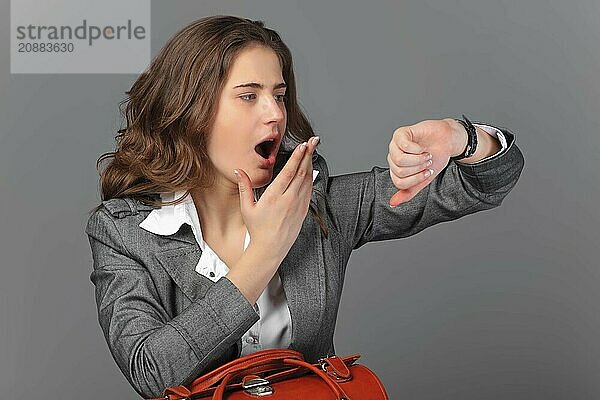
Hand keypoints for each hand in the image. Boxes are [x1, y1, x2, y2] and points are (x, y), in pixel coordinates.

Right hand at [234, 136, 319, 260]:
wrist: (270, 249)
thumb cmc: (257, 229)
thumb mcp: (247, 208)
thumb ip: (244, 187)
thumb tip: (238, 171)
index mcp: (274, 197)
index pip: (289, 172)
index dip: (297, 157)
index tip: (303, 145)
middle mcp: (288, 200)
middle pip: (302, 172)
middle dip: (308, 154)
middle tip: (314, 140)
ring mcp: (298, 206)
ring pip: (307, 180)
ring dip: (311, 164)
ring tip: (313, 150)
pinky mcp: (303, 211)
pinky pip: (309, 190)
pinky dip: (311, 178)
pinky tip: (311, 169)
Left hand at [387, 118, 465, 206]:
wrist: (447, 142)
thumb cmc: (435, 158)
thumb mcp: (423, 179)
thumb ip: (409, 191)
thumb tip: (393, 203)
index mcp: (396, 170)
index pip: (399, 182)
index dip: (416, 179)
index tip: (427, 172)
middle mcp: (393, 158)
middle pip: (400, 171)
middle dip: (418, 168)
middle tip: (427, 162)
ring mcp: (394, 145)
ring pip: (400, 160)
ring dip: (418, 159)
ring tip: (426, 155)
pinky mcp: (400, 133)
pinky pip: (404, 146)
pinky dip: (417, 149)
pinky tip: (422, 147)